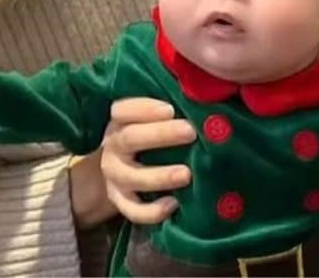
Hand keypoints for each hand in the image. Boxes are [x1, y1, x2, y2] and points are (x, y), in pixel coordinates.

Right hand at [101, 98, 195, 223]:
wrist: (119, 169)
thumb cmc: (146, 137)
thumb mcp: (149, 120)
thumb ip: (169, 112)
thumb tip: (205, 105)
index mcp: (120, 121)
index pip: (123, 110)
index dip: (145, 109)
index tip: (171, 109)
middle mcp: (113, 147)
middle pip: (131, 138)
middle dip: (161, 135)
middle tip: (190, 132)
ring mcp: (114, 176)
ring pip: (132, 177)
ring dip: (160, 176)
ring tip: (186, 174)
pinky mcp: (119, 202)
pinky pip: (132, 210)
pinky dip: (152, 211)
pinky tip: (174, 204)